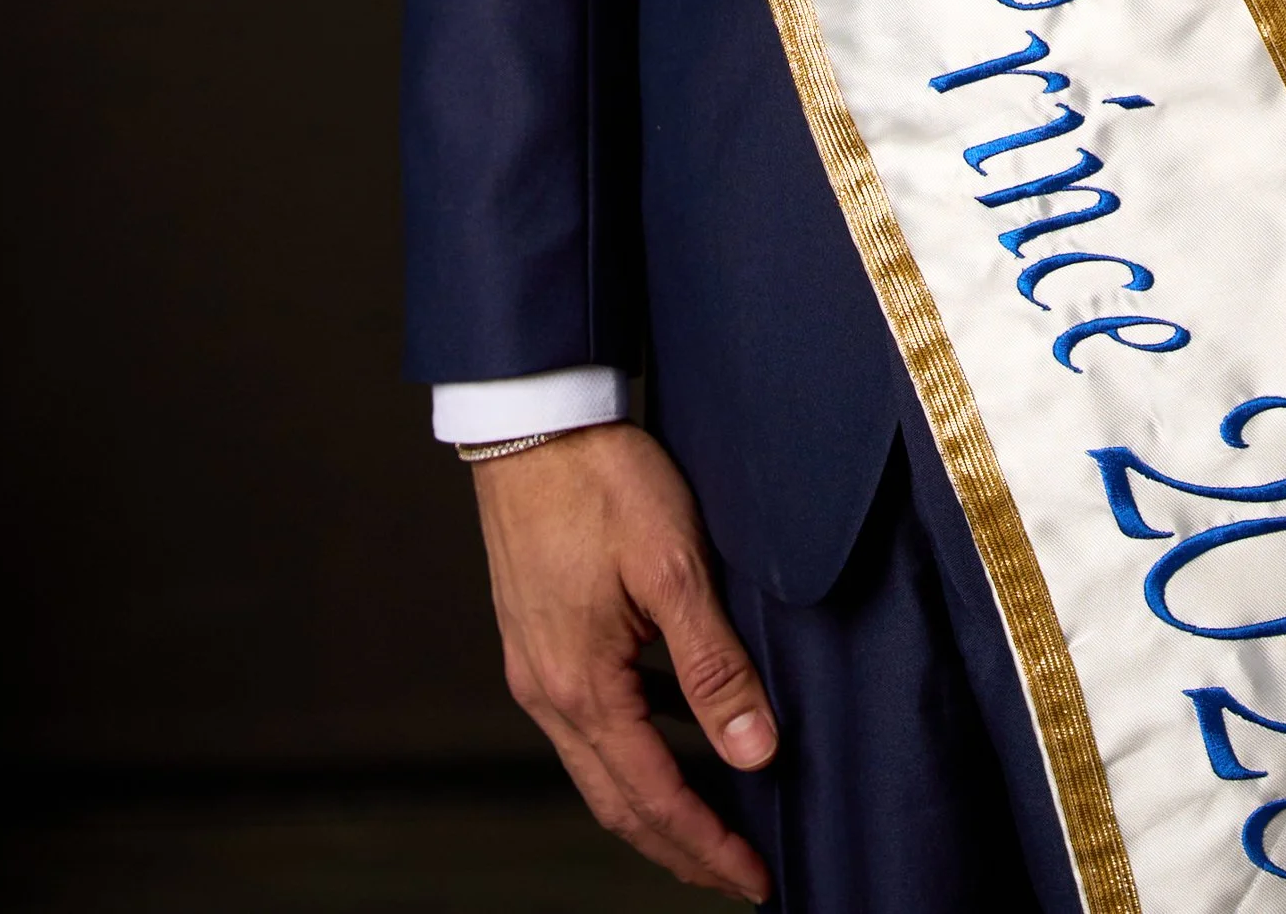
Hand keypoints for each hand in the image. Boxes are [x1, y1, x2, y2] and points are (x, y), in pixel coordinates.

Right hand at [473, 423, 775, 898]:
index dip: (706, 846)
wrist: (531, 418)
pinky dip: (633, 750)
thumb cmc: (601, 478)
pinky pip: (588, 723)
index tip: (754, 879)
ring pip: (599, 768)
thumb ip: (713, 664)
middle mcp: (548, 691)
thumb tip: (755, 752)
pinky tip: (671, 732)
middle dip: (679, 848)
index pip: (653, 796)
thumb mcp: (672, 565)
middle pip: (618, 802)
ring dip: (654, 804)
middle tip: (737, 875)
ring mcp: (536, 667)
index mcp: (581, 685)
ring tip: (711, 822)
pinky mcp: (538, 639)